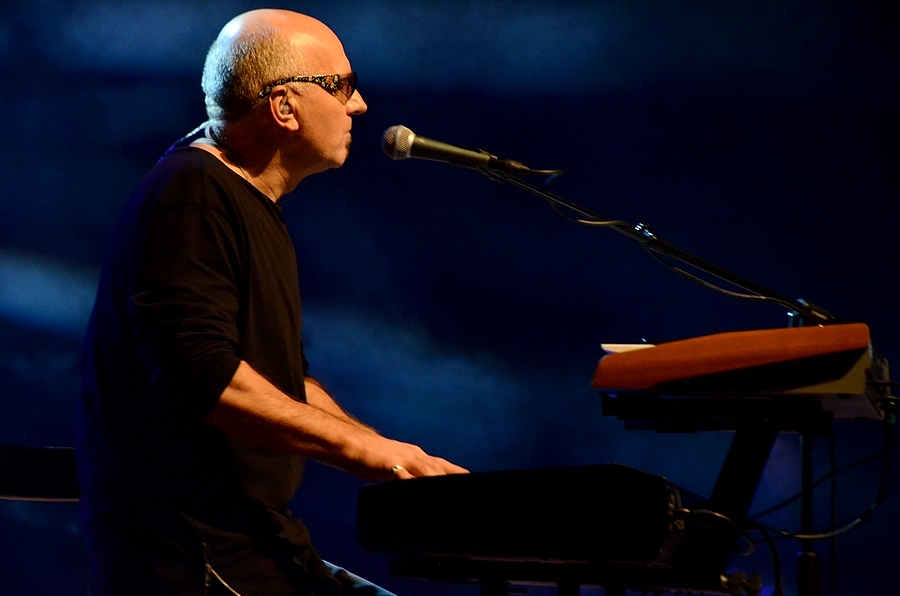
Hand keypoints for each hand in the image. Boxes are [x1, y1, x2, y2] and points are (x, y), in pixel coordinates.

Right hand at [351, 434, 467, 480]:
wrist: (351, 444)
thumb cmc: (371, 458)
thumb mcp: (394, 468)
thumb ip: (406, 478)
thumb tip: (414, 489)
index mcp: (417, 456)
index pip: (443, 466)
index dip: (457, 475)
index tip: (472, 483)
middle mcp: (415, 455)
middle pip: (442, 467)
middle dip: (457, 478)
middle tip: (473, 491)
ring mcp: (404, 458)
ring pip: (429, 470)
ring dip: (442, 481)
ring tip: (455, 495)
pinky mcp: (391, 465)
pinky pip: (406, 475)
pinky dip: (416, 483)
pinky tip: (423, 490)